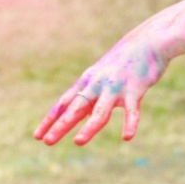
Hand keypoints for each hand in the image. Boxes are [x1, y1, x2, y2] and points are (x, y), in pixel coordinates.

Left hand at [35, 32, 167, 145]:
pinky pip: (132, 110)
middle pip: (76, 108)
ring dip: (89, 127)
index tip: (37, 136)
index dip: (51, 119)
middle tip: (47, 142)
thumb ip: (90, 94)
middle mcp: (97, 84)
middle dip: (61, 125)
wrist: (147, 41)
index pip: (64, 103)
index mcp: (87, 81)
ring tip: (78, 142)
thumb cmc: (122, 61)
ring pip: (100, 111)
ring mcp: (115, 87)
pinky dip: (130, 123)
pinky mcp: (135, 90)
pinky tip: (127, 137)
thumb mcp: (101, 75)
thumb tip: (80, 114)